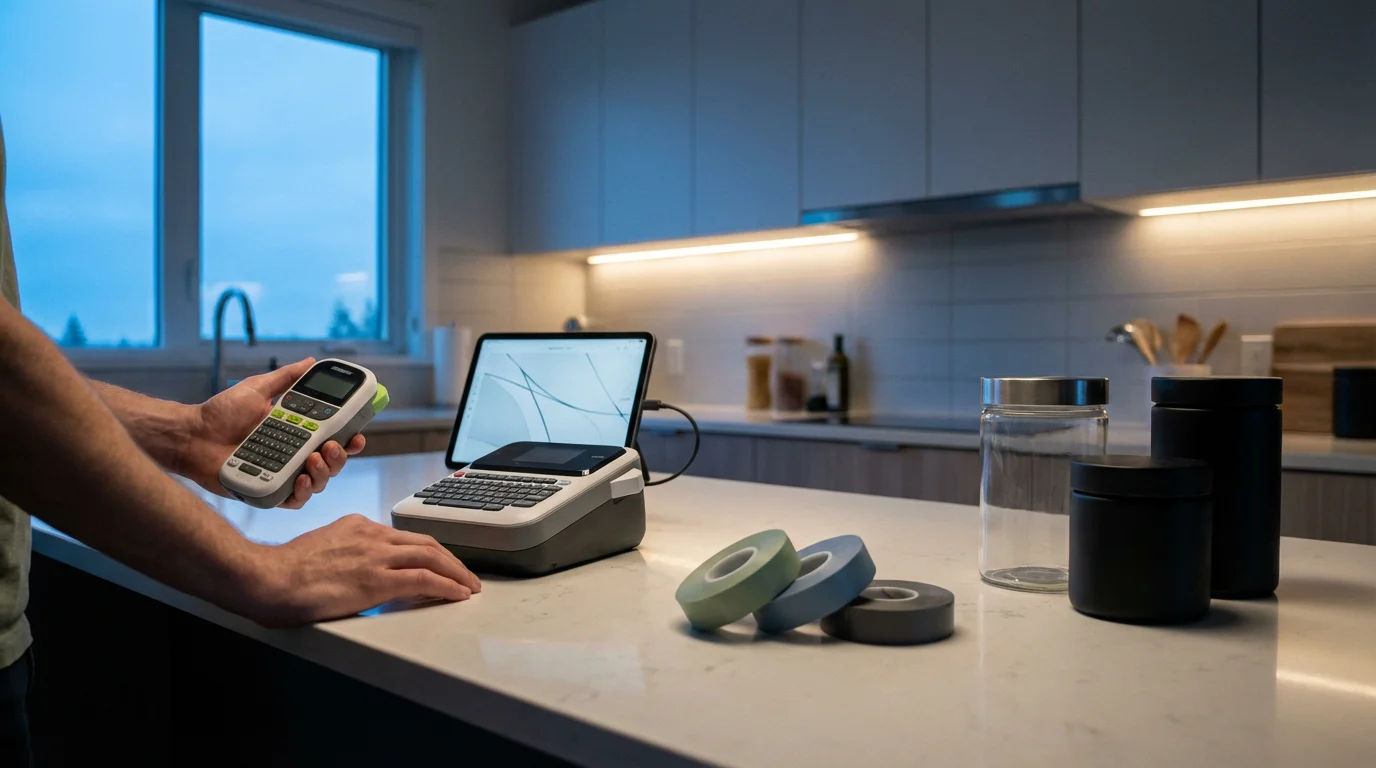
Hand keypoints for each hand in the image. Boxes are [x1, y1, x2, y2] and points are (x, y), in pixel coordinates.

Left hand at [183, 358, 365, 507]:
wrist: (192, 436)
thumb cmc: (220, 414)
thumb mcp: (257, 389)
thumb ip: (286, 378)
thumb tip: (310, 361)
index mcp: (297, 432)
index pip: (334, 438)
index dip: (350, 438)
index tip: (358, 433)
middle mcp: (294, 455)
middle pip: (333, 462)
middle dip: (340, 456)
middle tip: (331, 445)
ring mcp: (284, 475)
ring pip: (319, 482)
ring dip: (324, 472)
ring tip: (312, 459)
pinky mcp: (270, 493)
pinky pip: (296, 501)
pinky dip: (302, 492)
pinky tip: (299, 479)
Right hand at [247, 514, 481, 625]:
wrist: (266, 578)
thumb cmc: (283, 573)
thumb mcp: (322, 552)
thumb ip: (347, 557)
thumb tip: (361, 578)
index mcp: (357, 526)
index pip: (404, 537)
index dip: (428, 550)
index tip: (440, 562)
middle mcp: (370, 535)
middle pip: (425, 542)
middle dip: (451, 559)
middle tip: (465, 575)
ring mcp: (374, 555)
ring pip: (431, 556)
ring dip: (456, 572)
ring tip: (469, 586)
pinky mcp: (375, 578)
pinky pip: (423, 578)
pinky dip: (446, 585)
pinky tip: (457, 594)